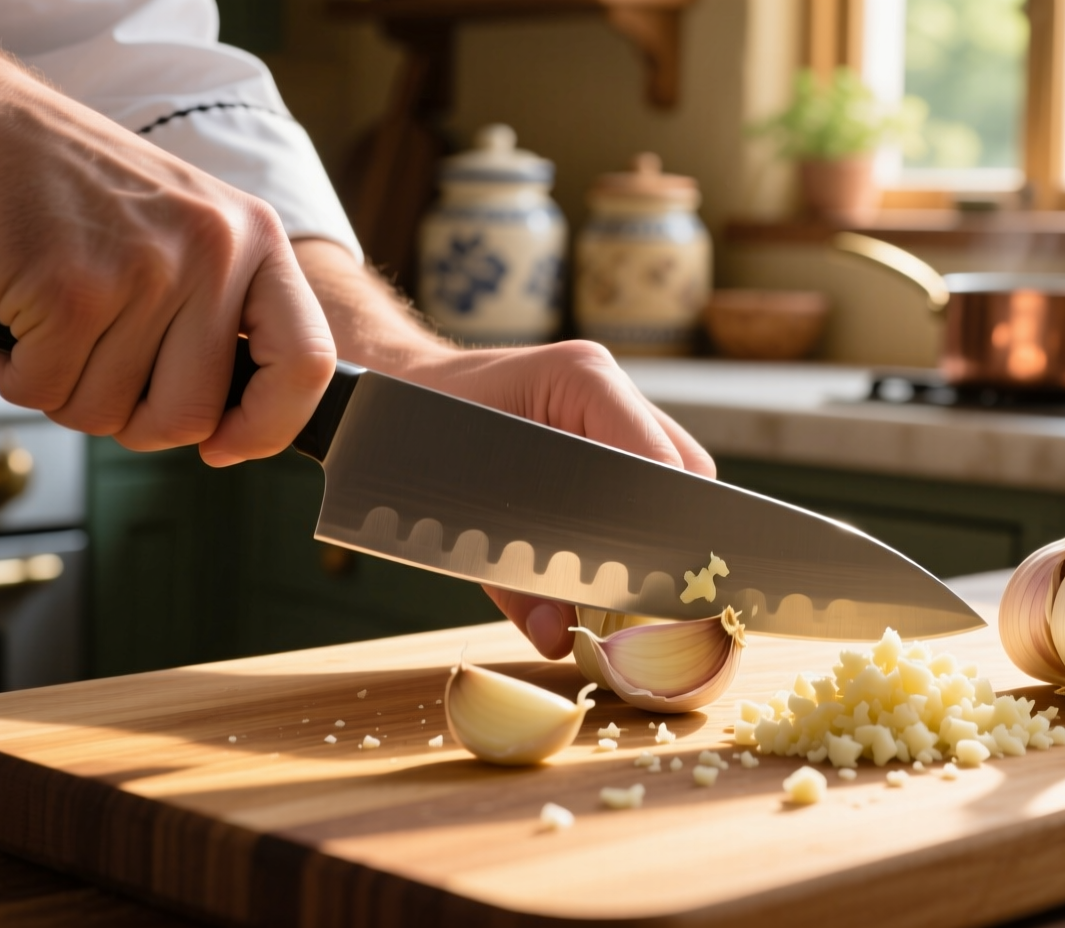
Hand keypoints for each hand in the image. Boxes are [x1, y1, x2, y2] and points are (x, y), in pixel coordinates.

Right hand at [0, 7, 335, 464]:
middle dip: (137, 423)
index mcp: (258, 240)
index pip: (308, 364)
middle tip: (103, 374)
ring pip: (109, 414)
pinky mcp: (69, 289)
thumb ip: (228, 314)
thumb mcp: (191, 230)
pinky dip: (20, 375)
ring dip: (69, 393)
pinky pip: (46, 393)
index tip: (224, 444)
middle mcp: (214, 252)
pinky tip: (21, 320)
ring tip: (57, 329)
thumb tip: (239, 430)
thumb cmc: (84, 194)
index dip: (268, 427)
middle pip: (192, 415)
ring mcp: (144, 269)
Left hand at [292, 240, 715, 657]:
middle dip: (666, 541)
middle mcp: (607, 387)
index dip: (663, 531)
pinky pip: (645, 479)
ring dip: (654, 534)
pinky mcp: (602, 430)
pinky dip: (633, 524)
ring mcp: (609, 405)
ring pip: (675, 478)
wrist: (379, 400)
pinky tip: (609, 565)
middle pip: (684, 475)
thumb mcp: (450, 510)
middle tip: (640, 601)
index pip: (660, 464)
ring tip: (625, 588)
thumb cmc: (407, 435)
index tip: (655, 591)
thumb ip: (508, 576)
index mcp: (580, 381)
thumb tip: (559, 637)